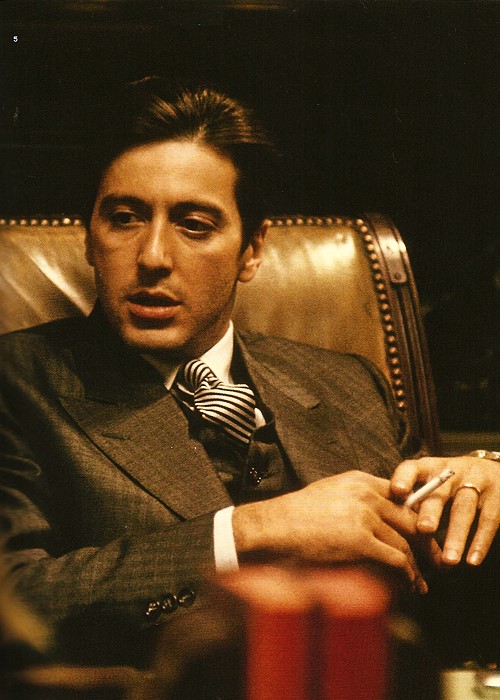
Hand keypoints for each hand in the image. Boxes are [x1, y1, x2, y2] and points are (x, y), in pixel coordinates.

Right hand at [233, 470, 440, 592]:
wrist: (271, 528)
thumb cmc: (293, 517)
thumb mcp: (328, 495)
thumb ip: (355, 501)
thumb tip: (377, 520)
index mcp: (359, 481)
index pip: (401, 497)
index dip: (415, 518)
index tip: (423, 535)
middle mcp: (366, 495)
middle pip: (410, 519)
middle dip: (426, 543)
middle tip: (435, 560)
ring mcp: (364, 517)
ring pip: (405, 543)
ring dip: (417, 567)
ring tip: (421, 583)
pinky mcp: (360, 541)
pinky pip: (395, 559)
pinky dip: (406, 575)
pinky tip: (408, 586)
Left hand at [391, 456, 499, 565]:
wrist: (495, 472)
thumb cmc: (450, 486)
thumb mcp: (433, 484)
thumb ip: (415, 500)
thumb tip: (390, 527)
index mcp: (430, 467)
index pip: (413, 467)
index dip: (404, 477)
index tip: (397, 491)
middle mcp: (453, 472)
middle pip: (440, 491)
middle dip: (432, 510)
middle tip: (424, 529)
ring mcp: (477, 483)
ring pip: (464, 509)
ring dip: (456, 536)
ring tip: (448, 561)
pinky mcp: (497, 498)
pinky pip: (488, 521)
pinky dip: (480, 542)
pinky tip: (472, 561)